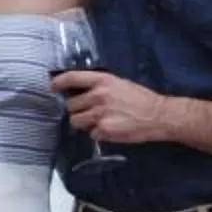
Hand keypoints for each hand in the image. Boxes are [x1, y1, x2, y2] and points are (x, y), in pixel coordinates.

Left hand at [53, 70, 176, 144]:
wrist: (159, 115)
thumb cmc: (142, 99)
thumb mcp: (120, 84)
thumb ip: (99, 86)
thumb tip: (82, 92)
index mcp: (103, 81)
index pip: (72, 78)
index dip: (58, 82)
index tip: (53, 86)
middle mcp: (98, 96)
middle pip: (71, 105)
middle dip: (77, 110)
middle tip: (89, 112)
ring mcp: (99, 114)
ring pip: (76, 121)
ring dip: (83, 123)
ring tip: (99, 121)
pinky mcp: (103, 130)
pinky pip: (90, 134)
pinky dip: (97, 133)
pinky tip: (111, 129)